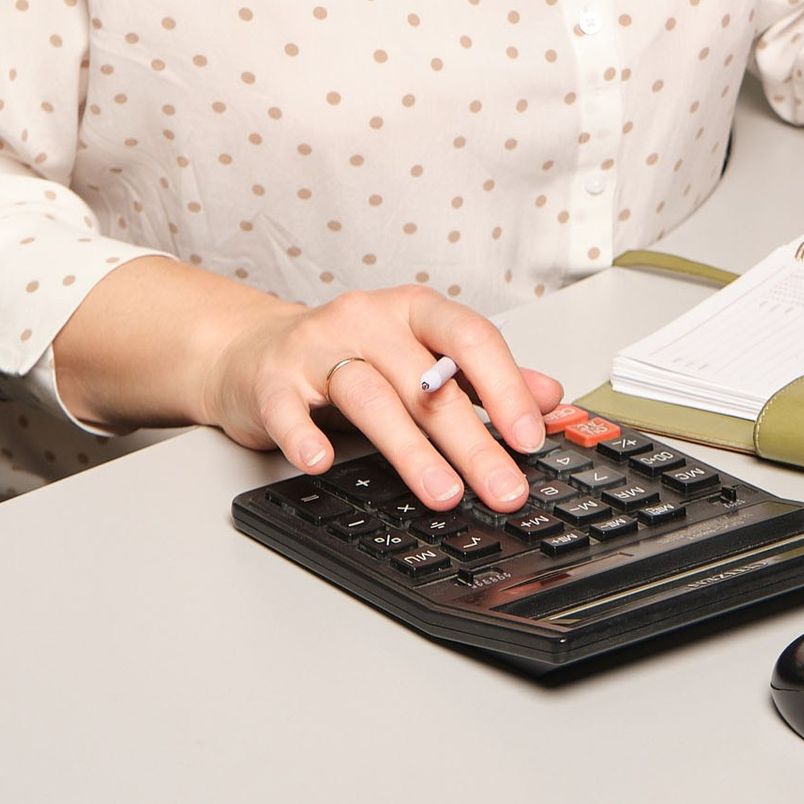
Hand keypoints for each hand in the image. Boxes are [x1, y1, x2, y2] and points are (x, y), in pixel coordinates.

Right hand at [203, 284, 563, 511]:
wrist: (252, 350)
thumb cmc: (348, 356)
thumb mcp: (419, 357)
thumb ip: (482, 378)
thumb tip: (550, 397)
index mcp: (413, 310)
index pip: (470, 338)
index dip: (505, 387)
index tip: (531, 437)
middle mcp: (368, 320)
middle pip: (428, 381)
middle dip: (473, 441)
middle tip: (503, 488)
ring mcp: (317, 348)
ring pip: (371, 395)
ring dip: (410, 448)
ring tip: (442, 492)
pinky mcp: (272, 381)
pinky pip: (289, 410)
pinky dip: (305, 437)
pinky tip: (321, 464)